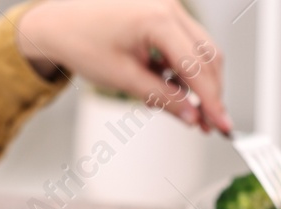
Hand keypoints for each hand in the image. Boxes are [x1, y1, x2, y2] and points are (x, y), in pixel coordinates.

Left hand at [16, 0, 229, 132]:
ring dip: (199, 82)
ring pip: (201, 50)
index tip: (222, 125)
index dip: (212, 101)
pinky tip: (171, 89)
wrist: (58, 22)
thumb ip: (163, 98)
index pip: (198, 67)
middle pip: (208, 56)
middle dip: (211, 92)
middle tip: (209, 124)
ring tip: (186, 111)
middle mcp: (168, 7)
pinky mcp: (162, 13)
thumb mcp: (124, 79)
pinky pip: (185, 43)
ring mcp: (167, 7)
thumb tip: (191, 117)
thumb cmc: (81, 42)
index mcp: (158, 20)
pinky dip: (184, 69)